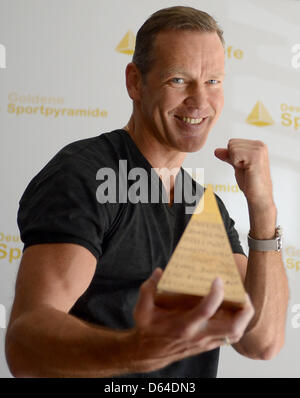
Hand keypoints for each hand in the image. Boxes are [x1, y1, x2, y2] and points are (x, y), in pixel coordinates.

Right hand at [132, 268, 254, 372]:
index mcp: (183, 325)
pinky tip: (233, 311)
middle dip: (244, 310)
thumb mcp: (142, 309)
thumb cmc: (148, 330)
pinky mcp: (207, 345)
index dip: (216, 293)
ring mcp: (205, 342)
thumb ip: (148, 288)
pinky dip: (236, 324)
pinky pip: (229, 337)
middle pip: (232, 328)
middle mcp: (198, 335)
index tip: (218, 279)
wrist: (149, 354)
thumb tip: (159, 272)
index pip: (206, 310)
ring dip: (243, 317)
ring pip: (234, 334)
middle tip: (243, 293)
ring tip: (243, 300)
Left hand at [214, 139, 273, 208]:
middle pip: (231, 143)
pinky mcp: (255, 156)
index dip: (233, 157)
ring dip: (236, 162)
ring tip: (247, 170)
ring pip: (232, 148)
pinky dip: (237, 164)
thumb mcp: (237, 165)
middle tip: (245, 169)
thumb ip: (228, 156)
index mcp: (257, 145)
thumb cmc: (251, 182)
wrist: (259, 195)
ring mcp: (259, 150)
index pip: (232, 142)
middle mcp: (260, 145)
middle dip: (234, 158)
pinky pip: (234, 153)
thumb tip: (216, 151)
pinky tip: (247, 170)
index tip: (244, 166)